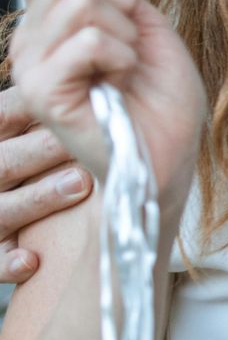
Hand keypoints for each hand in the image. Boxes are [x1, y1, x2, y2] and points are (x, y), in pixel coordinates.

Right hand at [0, 86, 95, 283]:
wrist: (25, 214)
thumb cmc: (44, 161)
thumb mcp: (38, 132)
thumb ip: (58, 109)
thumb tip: (105, 76)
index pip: (4, 116)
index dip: (35, 106)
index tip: (76, 95)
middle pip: (6, 161)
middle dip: (43, 151)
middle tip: (83, 141)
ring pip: (3, 209)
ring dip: (38, 198)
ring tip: (81, 182)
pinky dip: (7, 262)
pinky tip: (32, 261)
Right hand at [7, 0, 206, 220]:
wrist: (171, 152)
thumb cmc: (161, 98)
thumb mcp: (146, 24)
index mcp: (51, 17)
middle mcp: (30, 37)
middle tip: (132, 43)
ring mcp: (31, 64)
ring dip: (127, 31)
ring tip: (126, 67)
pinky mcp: (43, 90)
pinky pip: (90, 39)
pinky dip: (123, 55)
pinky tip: (120, 82)